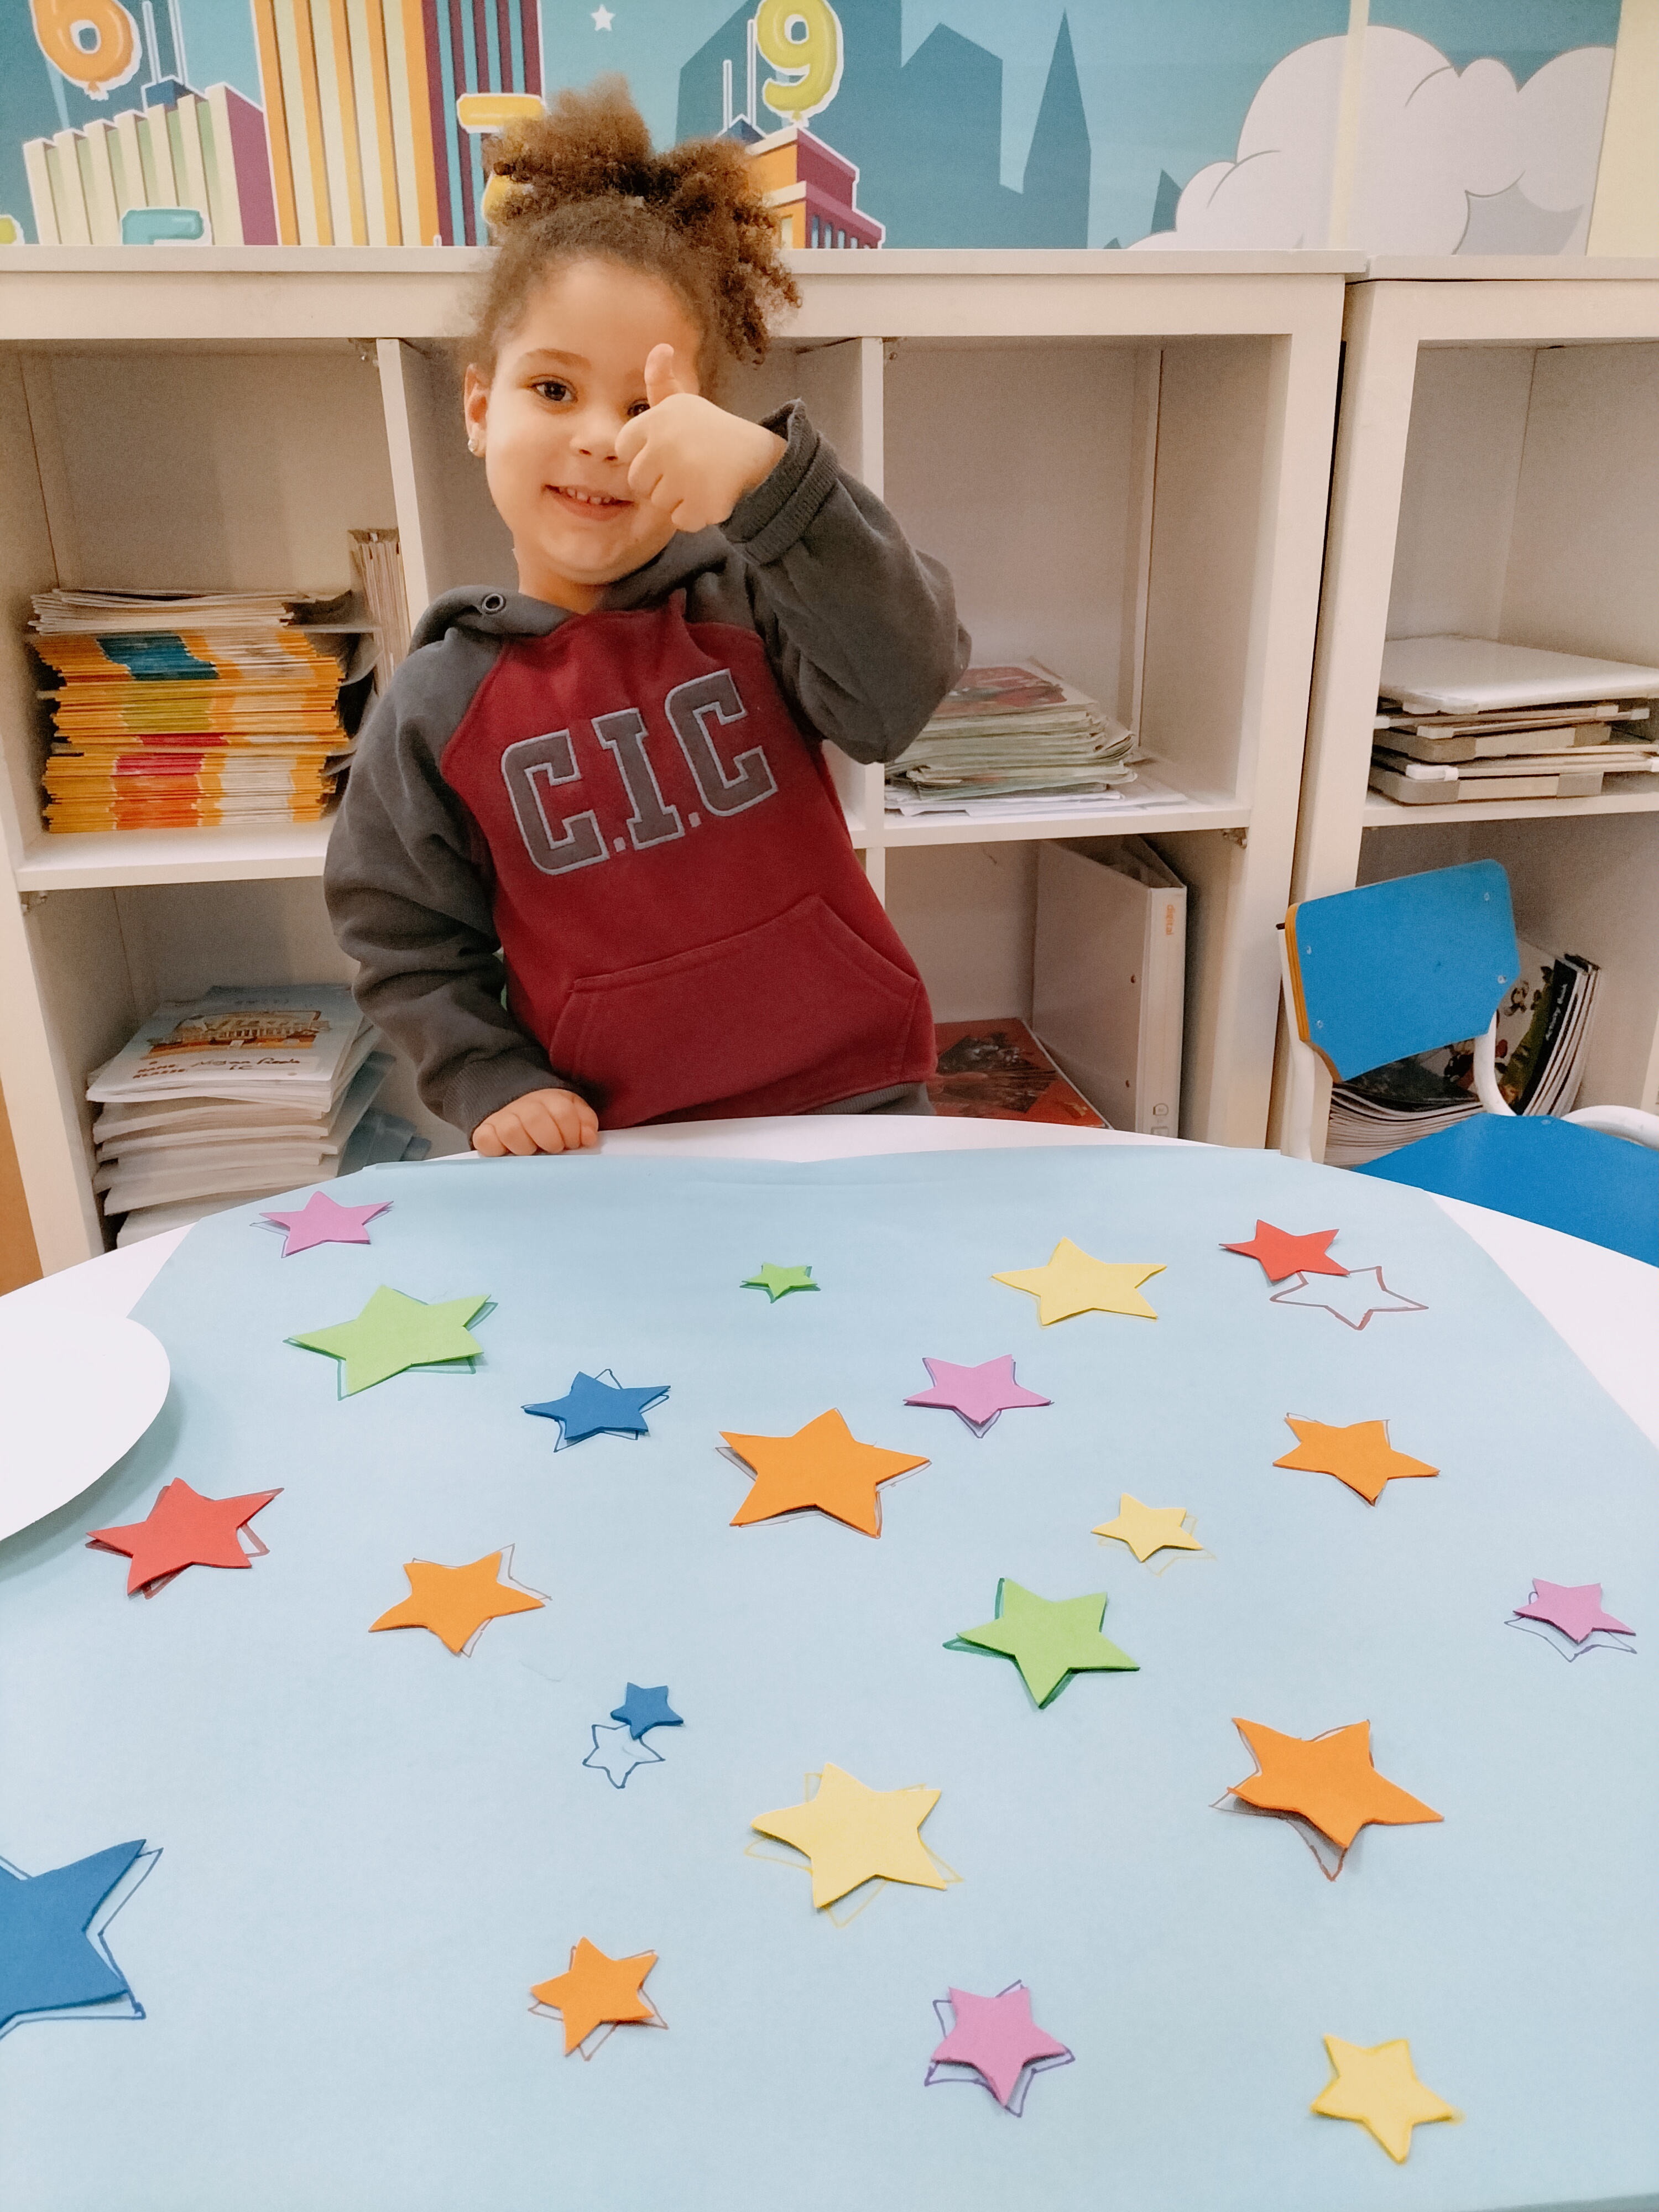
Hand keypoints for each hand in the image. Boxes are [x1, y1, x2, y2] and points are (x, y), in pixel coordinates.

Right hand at [472, 1087, 598, 1156]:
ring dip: (526, 1146)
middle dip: (550, 1140)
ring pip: (511, 1131)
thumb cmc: (550, 1118)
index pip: (563, 1112)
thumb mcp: (573, 1113)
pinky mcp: (484, 1132)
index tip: (573, 1143)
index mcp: (550, 1099)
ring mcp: (502, 1118)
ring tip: (532, 1151)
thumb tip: (588, 1138)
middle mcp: (524, 1105)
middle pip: (535, 1119)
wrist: (516, 1107)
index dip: (571, 1132)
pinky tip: (508, 1153)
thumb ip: (585, 1122)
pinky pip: (486, 1140)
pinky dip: (497, 1149)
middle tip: (554, 1149)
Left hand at [614, 345, 786, 532]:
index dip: (644, 455)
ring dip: (679, 498)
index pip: (624, 450)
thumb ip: (661, 384)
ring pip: (660, 503)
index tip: (667, 450)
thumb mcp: (684, 403)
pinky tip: (711, 496)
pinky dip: (696, 515)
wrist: (757, 455)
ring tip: (702, 479)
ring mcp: (684, 475)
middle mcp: (666, 444)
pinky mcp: (702, 502)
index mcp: (656, 419)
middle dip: (659, 481)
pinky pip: (681, 521)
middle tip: (688, 467)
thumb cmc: (711, 431)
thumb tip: (660, 347)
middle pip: (638, 482)